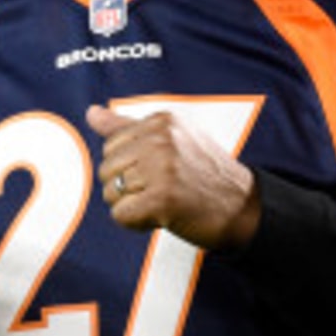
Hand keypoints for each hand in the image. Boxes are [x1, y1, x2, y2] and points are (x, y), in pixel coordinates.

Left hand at [86, 104, 258, 250]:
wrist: (244, 209)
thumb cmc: (202, 175)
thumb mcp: (169, 140)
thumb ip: (125, 126)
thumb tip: (91, 112)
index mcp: (162, 121)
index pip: (111, 145)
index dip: (130, 167)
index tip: (160, 172)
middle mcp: (161, 140)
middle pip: (106, 169)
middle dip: (126, 188)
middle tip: (162, 191)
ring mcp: (162, 168)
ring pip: (111, 193)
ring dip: (132, 207)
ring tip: (162, 203)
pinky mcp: (162, 199)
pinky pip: (121, 215)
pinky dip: (136, 223)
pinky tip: (160, 218)